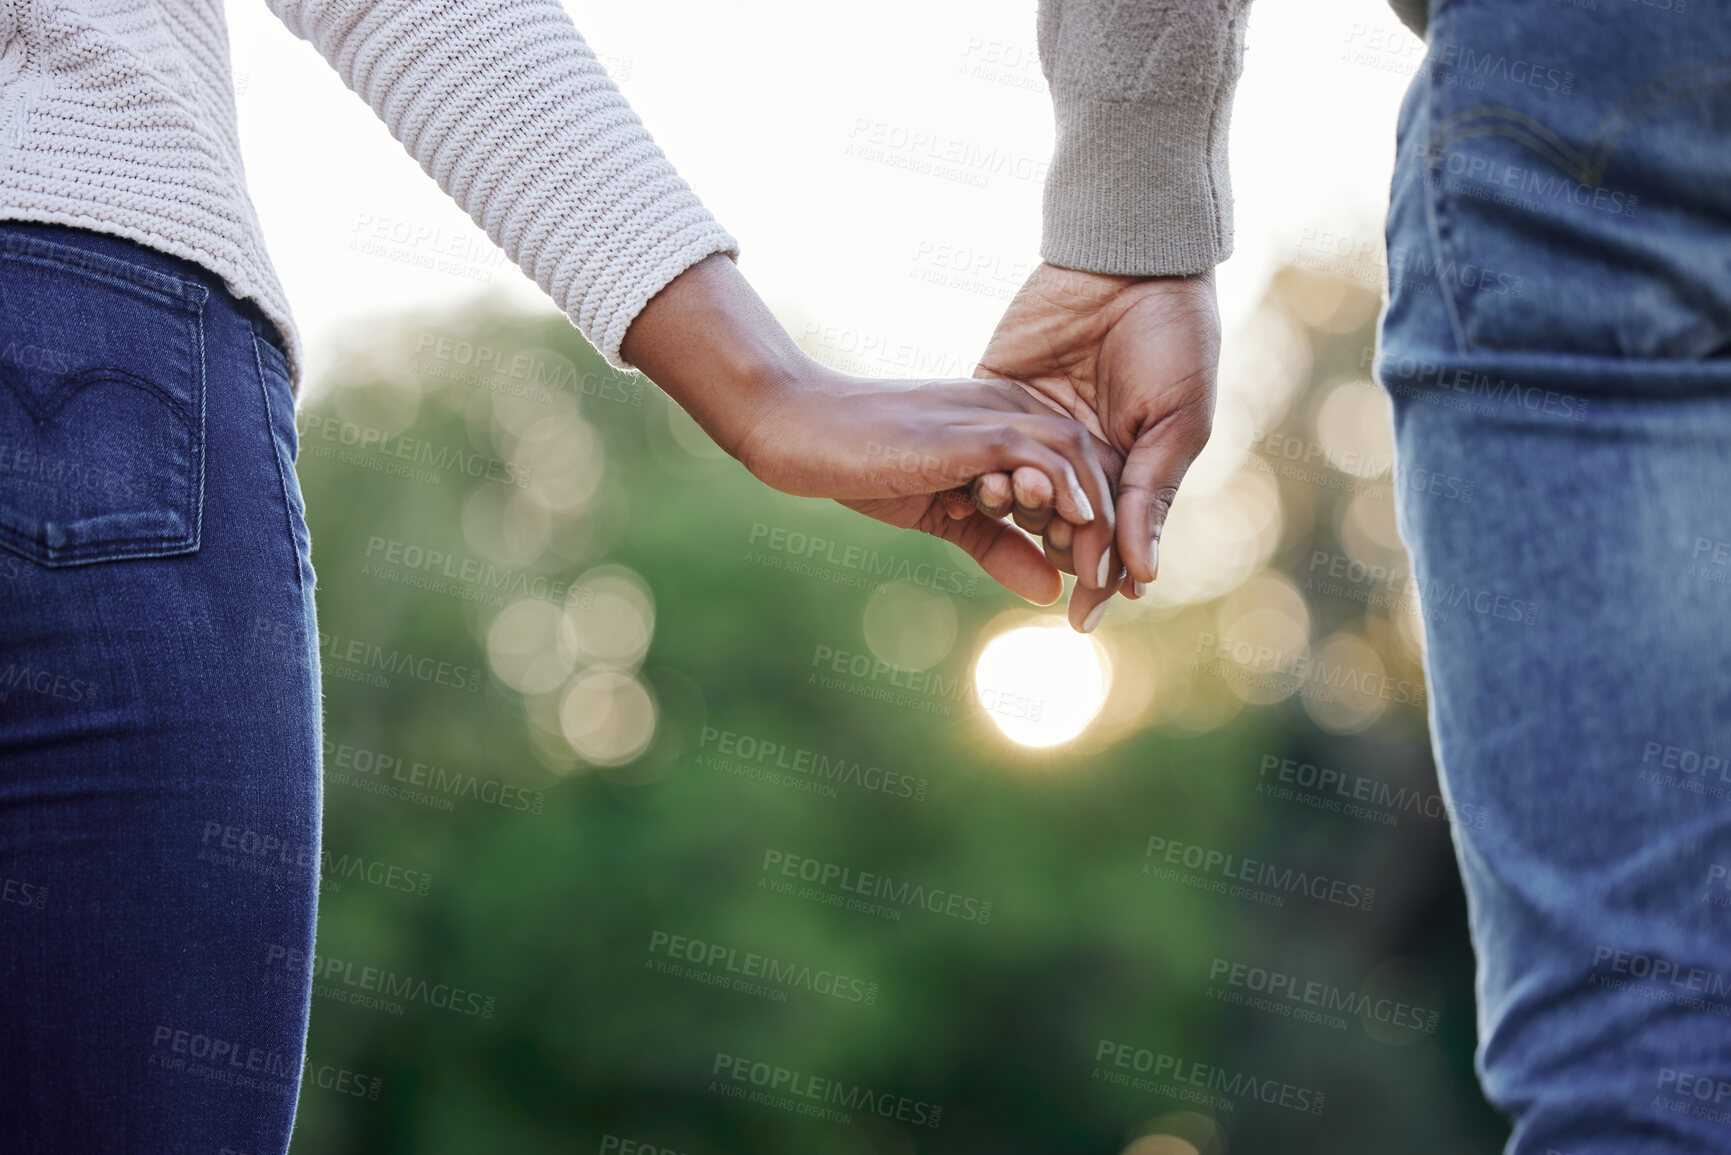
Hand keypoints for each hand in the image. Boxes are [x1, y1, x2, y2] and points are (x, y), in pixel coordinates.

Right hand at [737, 374, 1115, 605]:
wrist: (801, 429)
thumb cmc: (862, 466)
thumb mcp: (942, 516)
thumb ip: (997, 545)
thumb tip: (1050, 592)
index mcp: (1008, 423)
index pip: (1081, 469)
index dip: (1103, 524)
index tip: (1101, 582)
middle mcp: (1013, 409)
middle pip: (1095, 463)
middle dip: (1113, 530)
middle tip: (1112, 591)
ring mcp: (995, 414)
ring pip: (1080, 458)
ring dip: (1099, 521)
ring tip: (1098, 575)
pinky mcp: (973, 429)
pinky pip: (1043, 454)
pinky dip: (1069, 493)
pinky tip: (1075, 530)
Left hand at [969, 262, 1219, 630]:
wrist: (1130, 258)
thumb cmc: (1174, 337)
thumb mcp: (1176, 421)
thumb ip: (1151, 496)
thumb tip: (1141, 575)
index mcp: (1129, 466)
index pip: (1109, 538)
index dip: (1098, 576)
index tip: (1084, 617)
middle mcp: (1079, 455)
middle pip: (1057, 524)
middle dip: (1054, 547)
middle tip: (1054, 560)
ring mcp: (1033, 427)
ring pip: (1014, 490)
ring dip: (1012, 509)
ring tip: (1010, 510)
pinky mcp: (994, 394)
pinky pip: (980, 446)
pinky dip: (975, 472)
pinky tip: (970, 494)